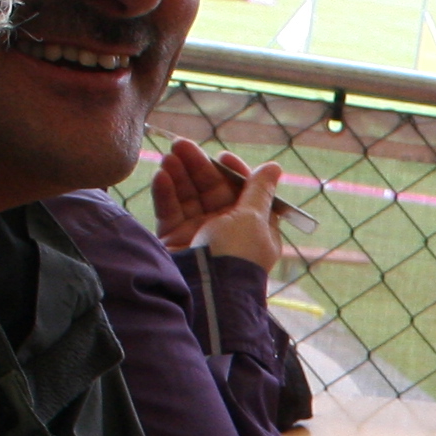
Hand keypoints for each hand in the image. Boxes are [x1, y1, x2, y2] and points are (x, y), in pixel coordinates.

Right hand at [152, 138, 286, 274]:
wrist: (207, 291)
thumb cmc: (237, 254)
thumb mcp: (254, 218)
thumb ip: (259, 191)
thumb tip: (274, 168)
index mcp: (254, 227)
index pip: (243, 191)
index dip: (233, 172)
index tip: (222, 157)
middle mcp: (227, 230)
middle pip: (212, 191)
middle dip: (198, 167)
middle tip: (180, 144)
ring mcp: (200, 236)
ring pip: (188, 198)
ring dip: (179, 175)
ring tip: (169, 156)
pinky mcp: (175, 241)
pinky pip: (170, 212)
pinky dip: (165, 194)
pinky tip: (161, 177)